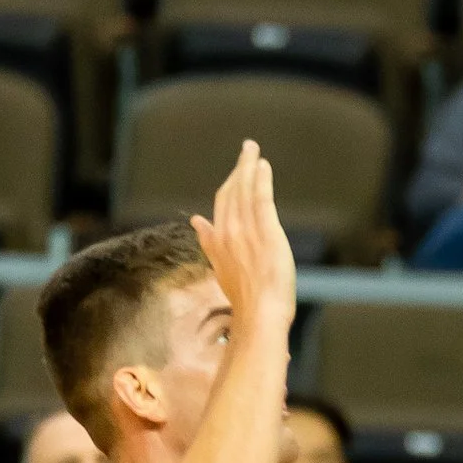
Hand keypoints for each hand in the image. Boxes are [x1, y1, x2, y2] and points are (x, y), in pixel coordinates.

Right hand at [193, 138, 295, 335]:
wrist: (260, 313)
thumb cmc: (246, 299)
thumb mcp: (221, 268)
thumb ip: (209, 242)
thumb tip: (196, 221)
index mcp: (218, 242)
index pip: (220, 205)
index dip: (228, 185)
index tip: (235, 173)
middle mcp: (228, 232)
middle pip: (231, 192)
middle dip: (239, 169)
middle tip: (247, 149)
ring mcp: (246, 231)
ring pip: (244, 191)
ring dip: (249, 167)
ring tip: (253, 150)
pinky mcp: (266, 231)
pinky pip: (260, 198)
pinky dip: (260, 179)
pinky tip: (263, 166)